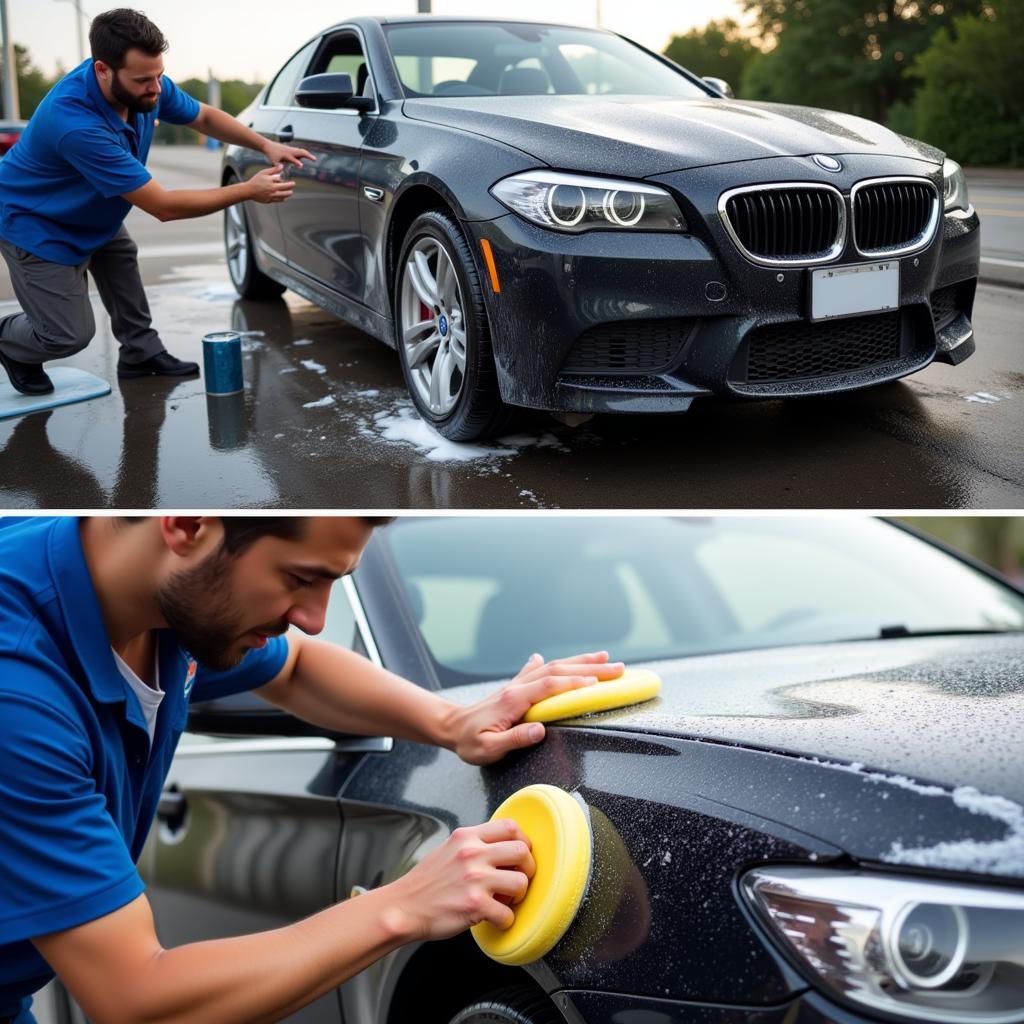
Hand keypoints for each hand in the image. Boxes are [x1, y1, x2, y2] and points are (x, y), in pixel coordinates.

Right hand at [247, 164, 294, 203]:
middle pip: (285, 190)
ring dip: (288, 194)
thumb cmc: (256, 180)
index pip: (283, 183)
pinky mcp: (270, 200)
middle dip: (290, 188)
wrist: (249, 190)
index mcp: (271, 182)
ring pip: (283, 196)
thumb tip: (282, 166)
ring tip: (290, 192)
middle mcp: (272, 190)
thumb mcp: (264, 172)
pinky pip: (278, 200)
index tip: (293, 183)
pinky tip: (284, 197)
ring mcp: (271, 196)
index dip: (289, 183)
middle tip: (293, 185)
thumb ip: (273, 170)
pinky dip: (282, 198)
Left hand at [262, 141, 314, 168]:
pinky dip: (304, 153)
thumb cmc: (271, 154)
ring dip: (308, 154)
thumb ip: (277, 165)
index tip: (301, 166)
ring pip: (301, 151)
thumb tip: (281, 168)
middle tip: (314, 160)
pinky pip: (299, 150)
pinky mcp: (291, 149)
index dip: (297, 163)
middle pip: (301, 152)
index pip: (293, 159)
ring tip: (313, 159)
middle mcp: (290, 151)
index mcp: (286, 155)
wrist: (268, 145)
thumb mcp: (273, 161)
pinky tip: (306, 155)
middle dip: (308, 155)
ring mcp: (291, 149)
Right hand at [386, 818, 535, 940]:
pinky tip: (494, 919)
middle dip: (527, 867)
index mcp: (466, 837)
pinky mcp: (475, 905)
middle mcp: (472, 854)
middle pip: (522, 851)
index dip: (523, 841)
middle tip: (519, 878)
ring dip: (518, 895)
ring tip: (506, 901)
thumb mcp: (448, 849)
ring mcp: (474, 879)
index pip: (510, 826)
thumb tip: (502, 848)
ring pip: (520, 882)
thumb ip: (474, 844)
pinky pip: (507, 914)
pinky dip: (504, 920)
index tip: (521, 854)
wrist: (403, 907)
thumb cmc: (426, 883)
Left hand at [449, 651, 623, 765]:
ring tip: (603, 658)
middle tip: (618, 667)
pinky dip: (551, 665)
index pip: (550, 686)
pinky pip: (537, 671)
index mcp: (515, 699)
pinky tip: (551, 660)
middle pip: (558, 670)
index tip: (597, 682)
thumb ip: (514, 739)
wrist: (450, 727)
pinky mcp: (515, 688)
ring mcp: (517, 685)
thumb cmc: (469, 741)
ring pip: (552, 667)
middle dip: (590, 667)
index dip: (573, 683)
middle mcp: (518, 687)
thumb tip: (540, 731)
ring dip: (579, 661)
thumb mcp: (489, 748)